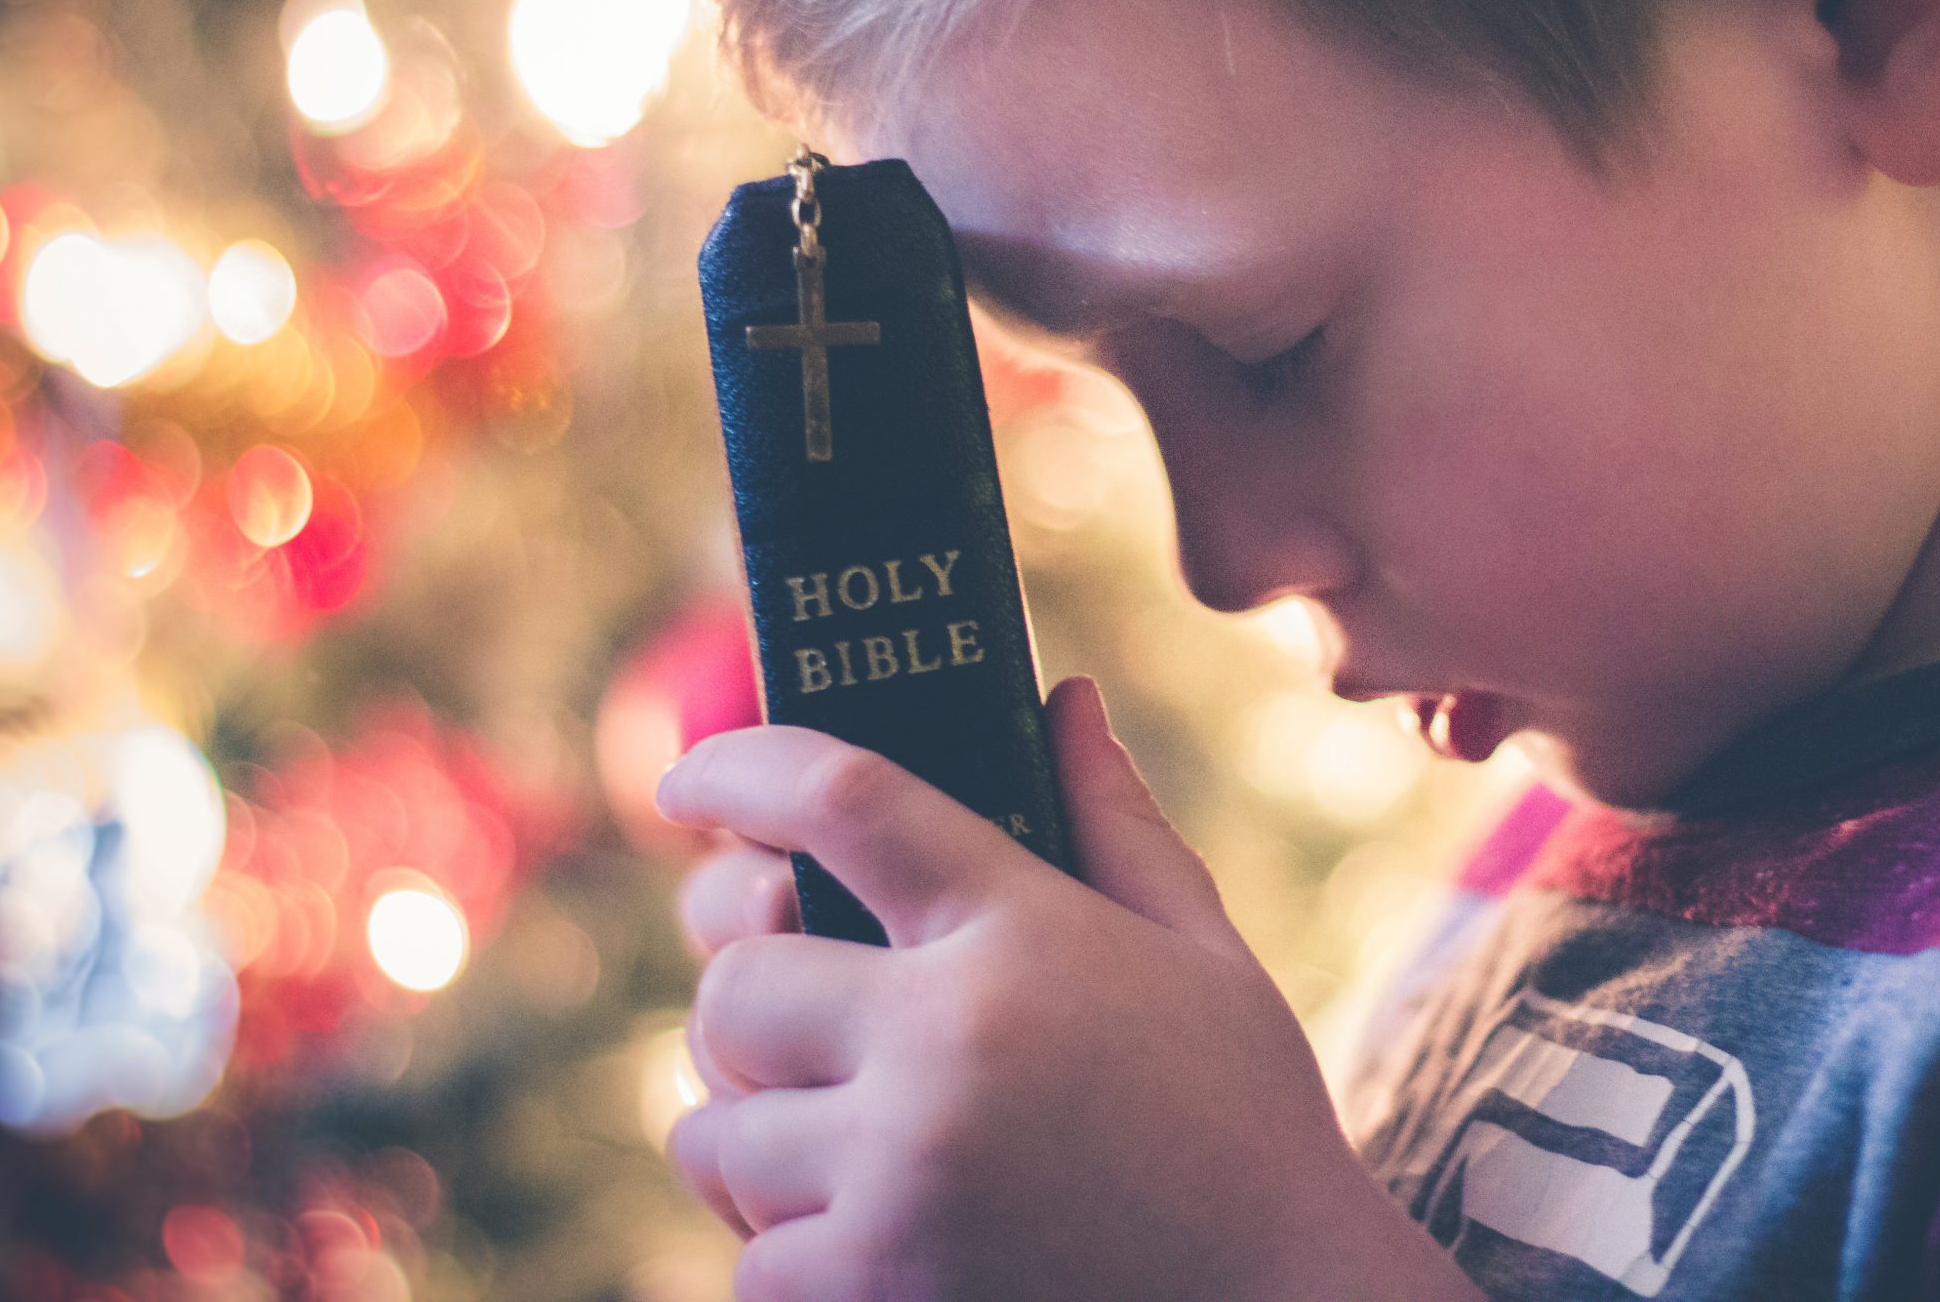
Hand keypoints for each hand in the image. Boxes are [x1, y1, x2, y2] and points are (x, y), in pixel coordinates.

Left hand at [657, 676, 1483, 1301]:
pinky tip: (865, 1240)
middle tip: (802, 1024)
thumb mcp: (1204, 954)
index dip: (742, 768)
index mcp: (1023, 932)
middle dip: (754, 1000)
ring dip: (756, 1136)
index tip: (689, 782)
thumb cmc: (1250, 1126)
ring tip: (835, 1143)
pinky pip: (748, 1264)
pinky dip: (785, 1256)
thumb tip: (1060, 698)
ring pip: (715, 1134)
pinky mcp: (873, 1293)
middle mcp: (944, 1042)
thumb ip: (1115, 821)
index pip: (843, 798)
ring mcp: (899, 1178)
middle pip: (736, 982)